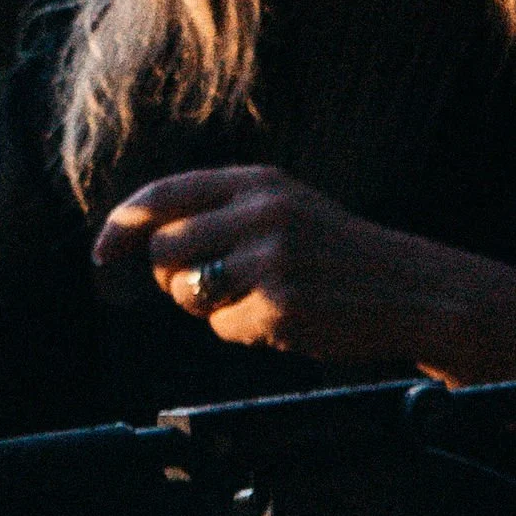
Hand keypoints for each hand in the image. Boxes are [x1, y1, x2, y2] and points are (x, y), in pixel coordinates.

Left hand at [90, 165, 515, 383]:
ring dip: (206, 307)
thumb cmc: (339, 256)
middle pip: (164, 250)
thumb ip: (222, 211)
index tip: (101, 255)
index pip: (161, 196)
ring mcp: (271, 259)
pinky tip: (287, 319)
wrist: (414, 290)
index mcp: (257, 183)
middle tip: (207, 289)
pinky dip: (245, 332)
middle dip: (171, 279)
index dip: (120, 227)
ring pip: (186, 292)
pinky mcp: (281, 305)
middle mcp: (261, 213)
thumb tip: (142, 237)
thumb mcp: (286, 209)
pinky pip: (225, 328)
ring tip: (255, 301)